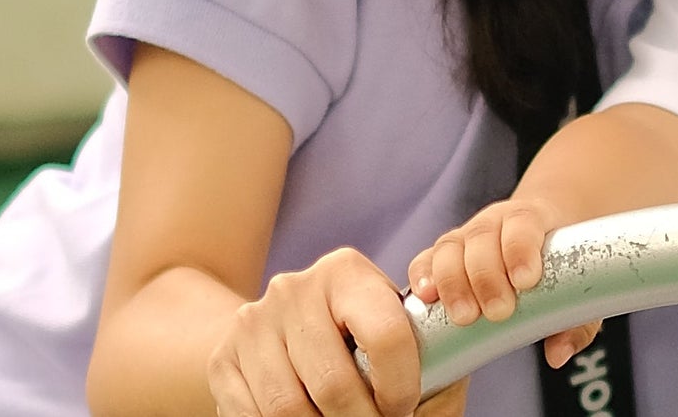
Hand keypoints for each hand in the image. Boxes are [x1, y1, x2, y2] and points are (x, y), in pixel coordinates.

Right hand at [208, 247, 422, 416]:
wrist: (274, 333)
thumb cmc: (353, 341)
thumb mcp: (395, 336)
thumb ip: (434, 358)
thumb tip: (453, 371)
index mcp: (346, 273)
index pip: (386, 335)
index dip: (402, 388)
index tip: (404, 408)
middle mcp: (294, 289)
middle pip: (334, 383)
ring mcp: (253, 323)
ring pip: (290, 408)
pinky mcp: (224, 359)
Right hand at [407, 199, 599, 367]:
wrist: (543, 228)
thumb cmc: (561, 263)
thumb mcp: (579, 288)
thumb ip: (576, 322)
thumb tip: (557, 355)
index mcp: (531, 218)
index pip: (523, 223)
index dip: (520, 248)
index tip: (525, 280)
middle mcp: (494, 221)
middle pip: (481, 237)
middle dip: (486, 276)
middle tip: (496, 312)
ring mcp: (465, 236)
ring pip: (450, 247)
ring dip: (452, 282)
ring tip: (462, 316)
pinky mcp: (443, 254)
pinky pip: (425, 258)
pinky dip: (422, 275)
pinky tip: (423, 297)